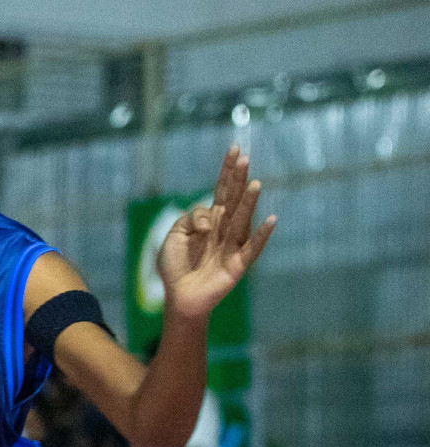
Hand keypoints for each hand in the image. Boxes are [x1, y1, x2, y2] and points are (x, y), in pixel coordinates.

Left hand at [159, 146, 277, 320]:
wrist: (179, 297)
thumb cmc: (175, 266)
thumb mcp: (174, 235)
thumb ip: (191, 218)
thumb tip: (212, 217)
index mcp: (209, 220)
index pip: (220, 190)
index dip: (226, 171)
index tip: (234, 149)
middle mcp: (224, 229)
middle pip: (233, 199)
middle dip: (238, 179)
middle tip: (245, 158)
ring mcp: (233, 245)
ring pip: (242, 219)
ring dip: (249, 201)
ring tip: (254, 183)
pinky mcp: (238, 264)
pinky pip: (253, 247)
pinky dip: (262, 235)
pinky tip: (271, 220)